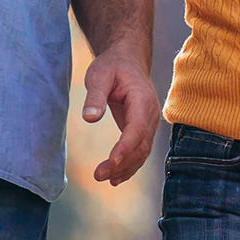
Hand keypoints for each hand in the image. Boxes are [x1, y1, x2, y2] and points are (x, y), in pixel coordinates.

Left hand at [82, 46, 161, 184]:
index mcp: (142, 99)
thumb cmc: (112, 66)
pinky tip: (115, 178)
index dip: (125, 147)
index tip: (110, 162)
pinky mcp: (142, 129)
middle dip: (121, 163)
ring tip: (103, 178)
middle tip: (98, 175)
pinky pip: (140, 151)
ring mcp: (149, 123)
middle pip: (141, 145)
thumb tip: (90, 118)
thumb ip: (95, 96)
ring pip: (142, 152)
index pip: (136, 128)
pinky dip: (129, 166)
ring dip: (125, 168)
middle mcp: (150, 114)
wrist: (127, 61)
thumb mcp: (99, 75)